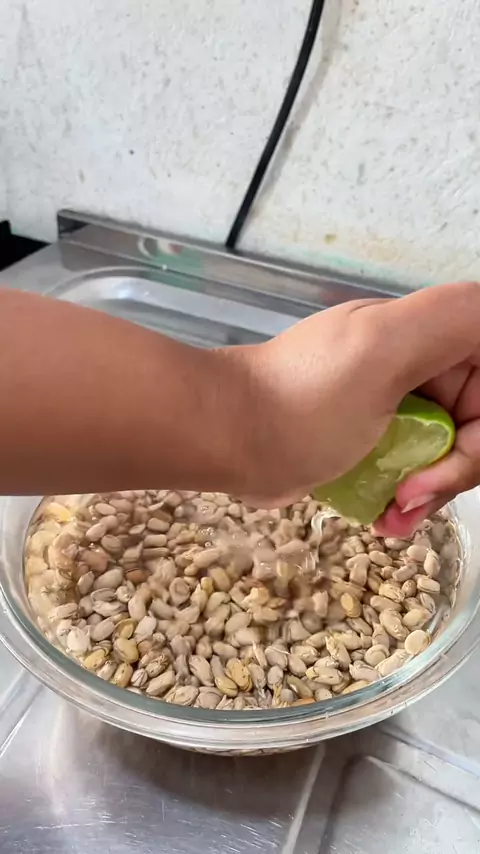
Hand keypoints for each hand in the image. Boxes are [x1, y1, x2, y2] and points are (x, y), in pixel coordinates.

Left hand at [244, 282, 479, 533]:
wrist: (227, 437)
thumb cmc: (300, 401)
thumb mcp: (381, 349)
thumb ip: (452, 318)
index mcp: (429, 332)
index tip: (459, 447)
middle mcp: (421, 362)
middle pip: (477, 420)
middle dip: (458, 468)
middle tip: (415, 493)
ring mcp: (399, 402)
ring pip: (452, 452)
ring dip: (434, 491)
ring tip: (396, 514)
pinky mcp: (378, 438)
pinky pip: (420, 469)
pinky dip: (410, 498)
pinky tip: (385, 516)